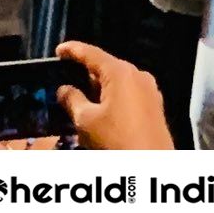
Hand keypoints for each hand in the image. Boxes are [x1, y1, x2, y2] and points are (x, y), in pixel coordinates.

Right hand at [55, 40, 173, 149]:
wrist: (150, 162)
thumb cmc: (116, 139)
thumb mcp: (86, 120)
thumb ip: (72, 100)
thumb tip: (63, 89)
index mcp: (121, 72)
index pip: (92, 54)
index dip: (74, 50)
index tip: (59, 50)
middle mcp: (138, 74)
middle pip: (106, 66)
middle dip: (86, 71)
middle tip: (65, 76)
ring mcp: (149, 89)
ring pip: (118, 80)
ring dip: (99, 86)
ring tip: (79, 94)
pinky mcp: (153, 103)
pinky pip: (128, 91)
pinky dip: (112, 94)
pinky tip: (100, 106)